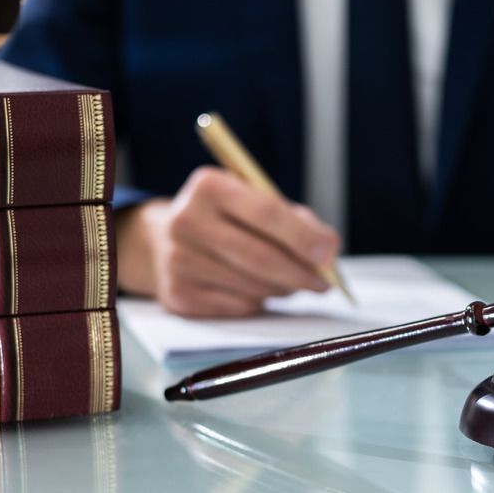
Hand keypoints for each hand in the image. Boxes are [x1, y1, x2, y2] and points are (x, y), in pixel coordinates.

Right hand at [115, 166, 340, 316]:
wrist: (164, 241)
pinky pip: (238, 306)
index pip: (265, 212)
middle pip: (260, 256)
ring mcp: (179, 260)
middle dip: (300, 272)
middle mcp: (187, 220)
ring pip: (253, 286)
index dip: (302, 236)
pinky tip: (261, 291)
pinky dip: (259, 301)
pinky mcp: (179, 294)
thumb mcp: (253, 200)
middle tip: (323, 283)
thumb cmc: (226, 219)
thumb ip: (294, 220)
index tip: (330, 253)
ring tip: (292, 283)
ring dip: (283, 289)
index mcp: (209, 186)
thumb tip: (328, 252)